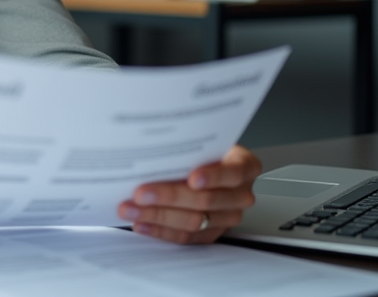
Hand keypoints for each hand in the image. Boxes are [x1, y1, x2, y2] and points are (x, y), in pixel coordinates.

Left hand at [118, 145, 262, 243]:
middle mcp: (240, 194)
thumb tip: (148, 149)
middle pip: (206, 200)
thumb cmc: (203, 150)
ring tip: (132, 209)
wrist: (209, 164)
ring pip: (194, 221)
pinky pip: (187, 237)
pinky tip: (142, 223)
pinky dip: (160, 231)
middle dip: (169, 197)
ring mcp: (228, 216)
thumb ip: (185, 147)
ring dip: (158, 216)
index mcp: (244, 166)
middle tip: (141, 193)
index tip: (192, 178)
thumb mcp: (200, 141)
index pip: (233, 172)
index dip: (213, 176)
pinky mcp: (212, 232)